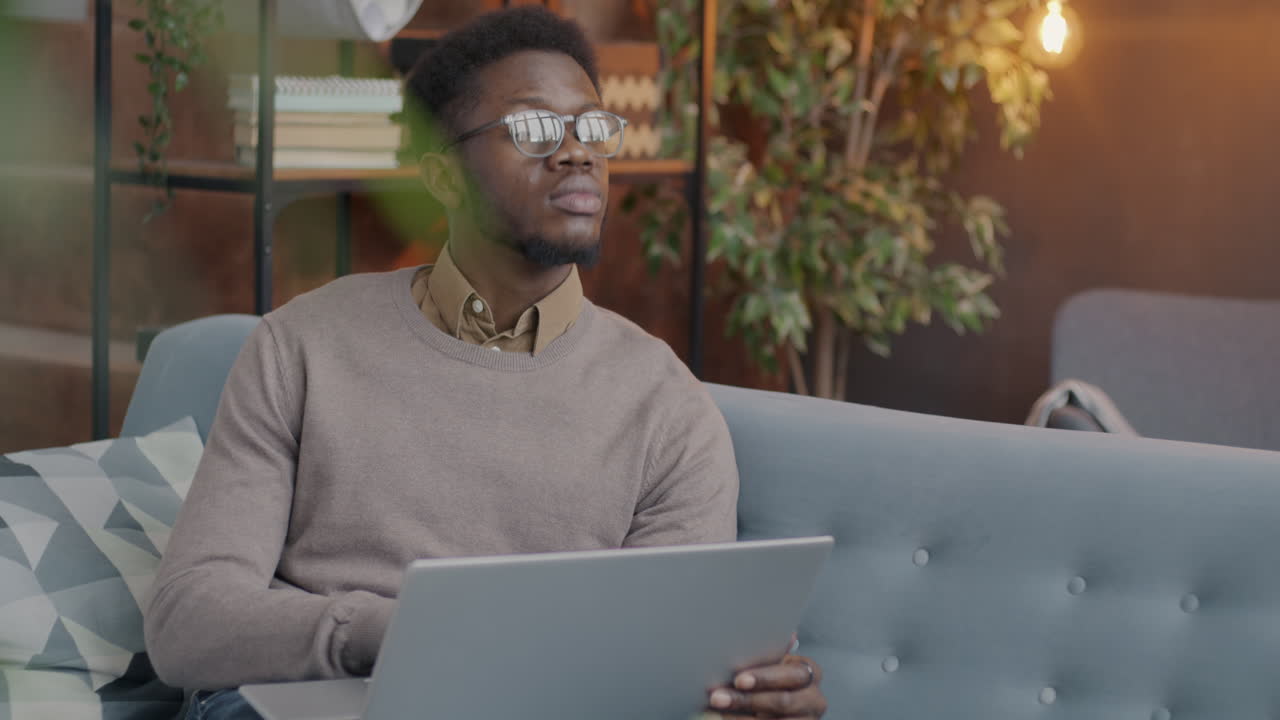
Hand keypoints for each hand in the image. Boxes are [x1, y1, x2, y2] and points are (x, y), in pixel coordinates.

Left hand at [705, 654, 826, 718]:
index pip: (789, 676)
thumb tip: (788, 635)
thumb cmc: (775, 678)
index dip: (763, 679)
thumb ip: (775, 652)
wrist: (780, 705)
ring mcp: (808, 719)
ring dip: (741, 716)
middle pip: (781, 701)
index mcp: (811, 672)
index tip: (738, 680)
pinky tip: (727, 718)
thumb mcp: (776, 663)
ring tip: (718, 709)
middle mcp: (815, 699)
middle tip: (718, 697)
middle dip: (746, 699)